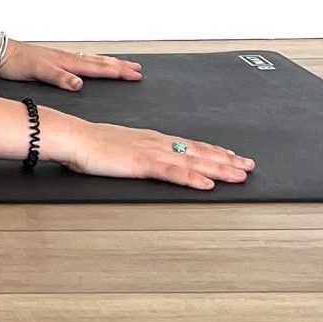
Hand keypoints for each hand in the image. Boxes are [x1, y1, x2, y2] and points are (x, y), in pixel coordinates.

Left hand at [0, 39, 143, 91]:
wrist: (0, 53)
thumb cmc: (16, 62)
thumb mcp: (38, 72)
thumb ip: (59, 77)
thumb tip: (79, 84)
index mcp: (67, 62)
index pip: (99, 68)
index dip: (118, 72)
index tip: (135, 75)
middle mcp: (68, 58)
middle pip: (100, 62)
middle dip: (120, 66)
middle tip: (138, 70)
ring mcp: (62, 58)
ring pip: (93, 60)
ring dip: (110, 63)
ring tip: (124, 64)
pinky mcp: (55, 59)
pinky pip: (82, 60)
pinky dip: (94, 62)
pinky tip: (93, 64)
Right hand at [45, 114, 253, 190]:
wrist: (73, 137)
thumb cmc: (89, 144)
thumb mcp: (118, 147)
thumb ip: (135, 154)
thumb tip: (143, 161)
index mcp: (151, 139)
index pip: (190, 145)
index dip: (214, 151)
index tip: (232, 155)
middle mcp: (157, 142)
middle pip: (199, 152)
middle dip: (226, 159)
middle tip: (249, 166)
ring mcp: (151, 152)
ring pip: (193, 161)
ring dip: (218, 168)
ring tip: (239, 175)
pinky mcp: (142, 164)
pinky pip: (172, 173)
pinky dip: (192, 178)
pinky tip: (207, 184)